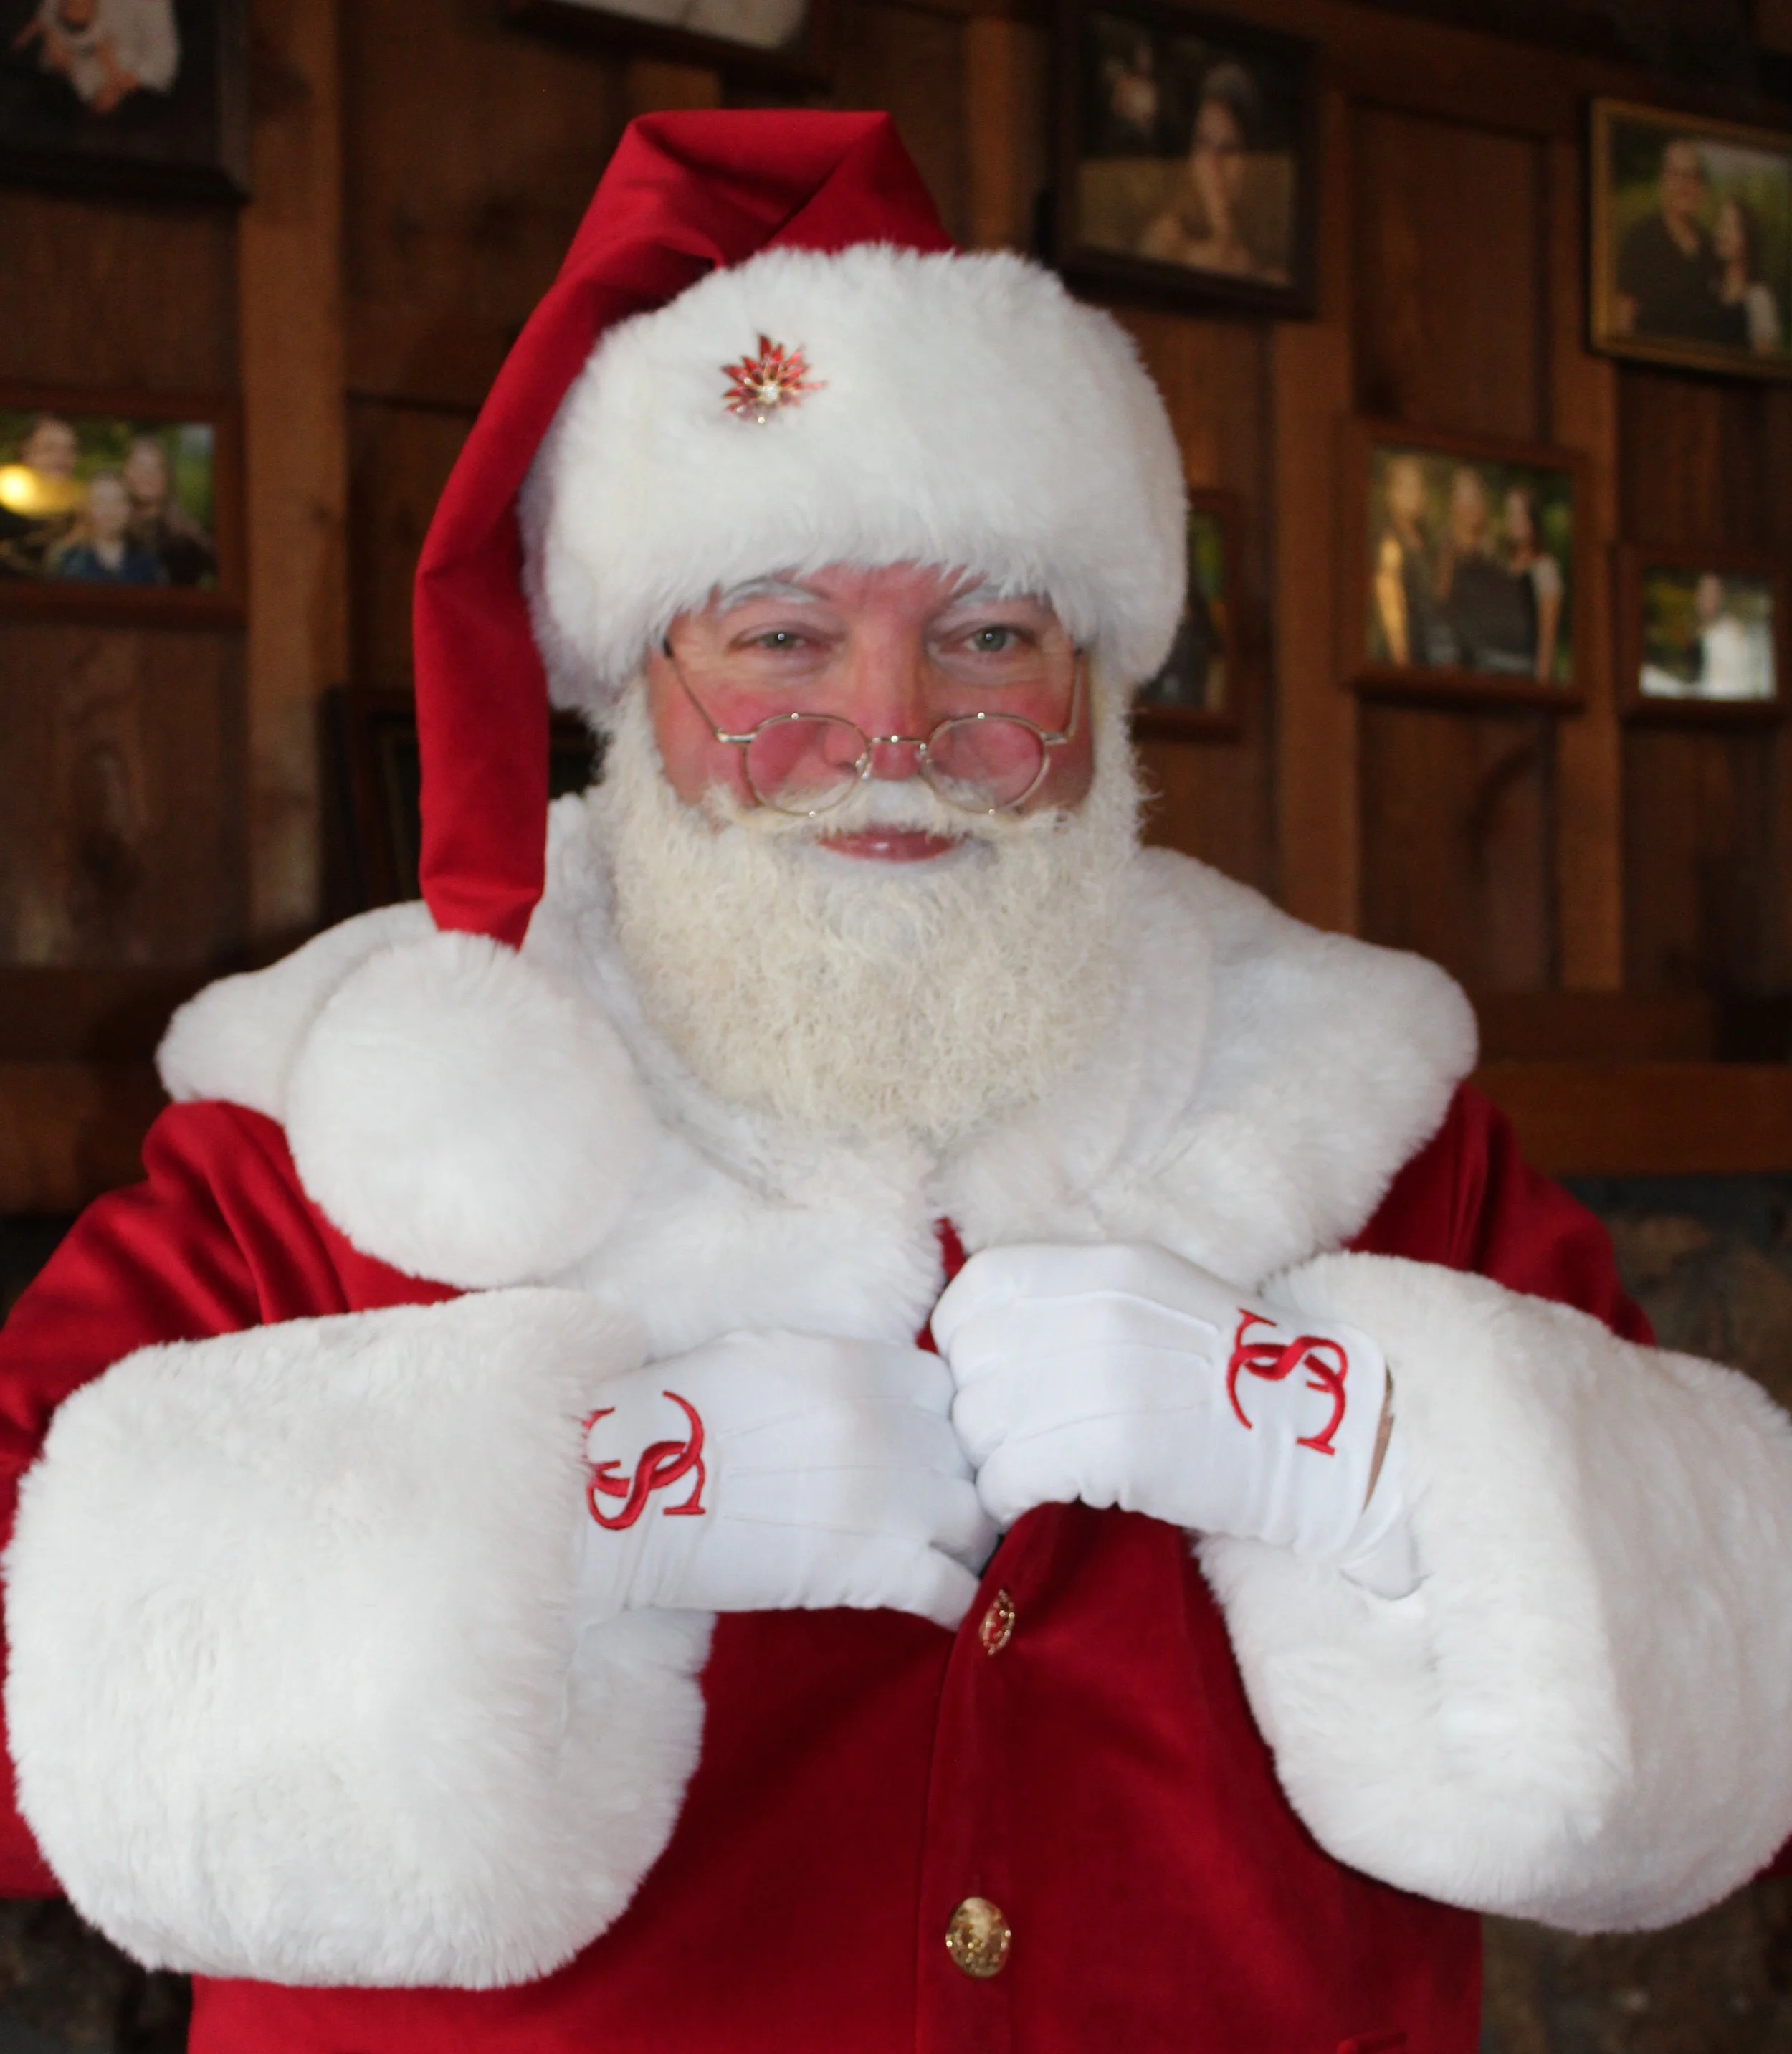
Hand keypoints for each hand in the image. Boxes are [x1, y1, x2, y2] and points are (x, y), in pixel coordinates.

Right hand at [575, 1330, 994, 1632]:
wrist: (631, 1496)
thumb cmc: (677, 1421)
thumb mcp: (765, 1358)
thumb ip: (833, 1368)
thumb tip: (863, 1384)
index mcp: (860, 1367)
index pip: (947, 1391)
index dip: (938, 1422)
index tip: (922, 1448)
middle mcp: (891, 1425)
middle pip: (969, 1455)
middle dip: (956, 1481)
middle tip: (936, 1510)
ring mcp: (893, 1498)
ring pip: (977, 1521)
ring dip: (966, 1541)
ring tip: (945, 1558)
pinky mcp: (878, 1569)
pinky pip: (956, 1589)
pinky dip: (957, 1602)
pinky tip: (943, 1607)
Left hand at [932, 1242, 1403, 1578]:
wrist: (1319, 1436)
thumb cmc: (1235, 1377)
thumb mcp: (1155, 1302)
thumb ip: (1075, 1305)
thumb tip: (988, 1342)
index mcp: (1105, 1269)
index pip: (977, 1290)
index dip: (966, 1341)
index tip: (989, 1376)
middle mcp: (1096, 1311)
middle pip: (972, 1366)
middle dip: (978, 1410)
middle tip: (1010, 1439)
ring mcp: (1104, 1376)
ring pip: (980, 1425)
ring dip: (991, 1459)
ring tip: (1025, 1473)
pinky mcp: (1112, 1447)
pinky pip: (1007, 1477)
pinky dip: (1007, 1500)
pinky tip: (1033, 1504)